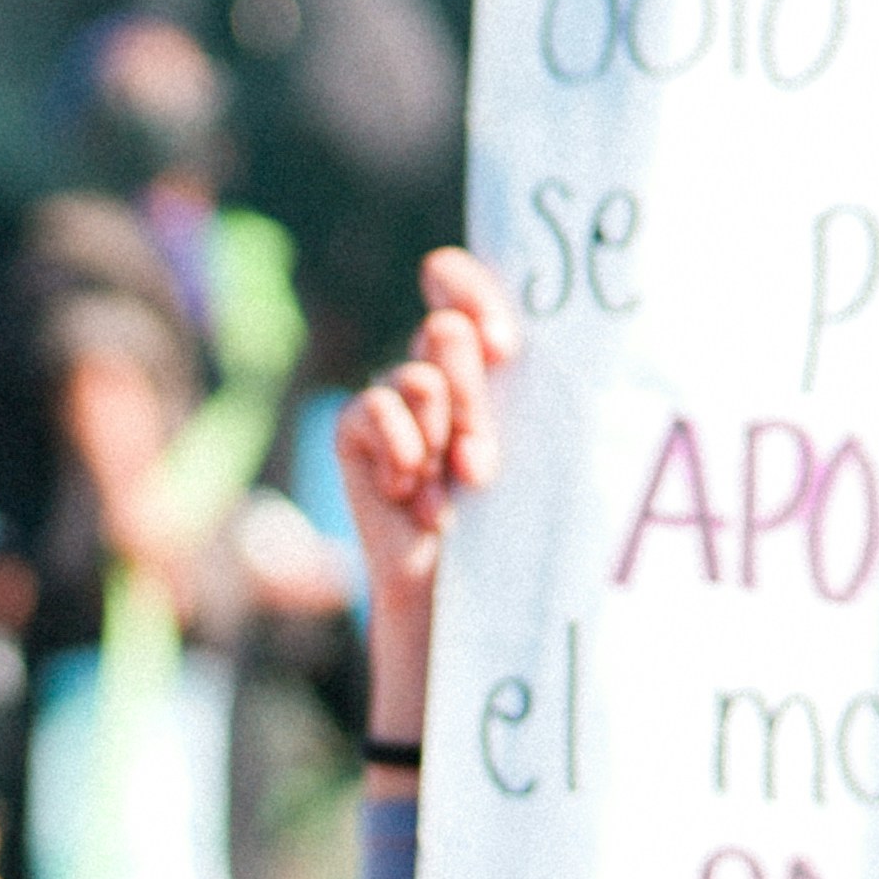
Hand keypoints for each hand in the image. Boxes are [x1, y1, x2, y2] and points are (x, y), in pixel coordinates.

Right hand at [333, 248, 515, 747]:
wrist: (460, 591)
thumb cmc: (510, 521)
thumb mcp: (522, 446)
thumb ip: (499, 385)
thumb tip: (468, 329)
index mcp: (484, 363)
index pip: (463, 286)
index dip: (473, 291)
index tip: (505, 347)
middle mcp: (437, 373)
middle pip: (447, 331)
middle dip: (473, 397)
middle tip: (481, 461)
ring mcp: (395, 401)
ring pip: (419, 378)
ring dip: (443, 441)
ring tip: (453, 490)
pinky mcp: (356, 431)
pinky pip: (375, 410)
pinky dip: (403, 455)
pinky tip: (414, 499)